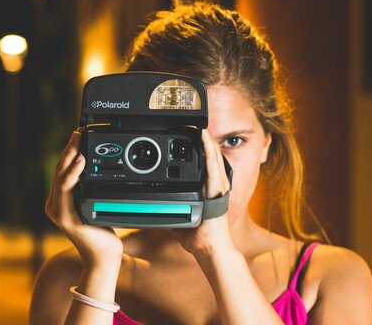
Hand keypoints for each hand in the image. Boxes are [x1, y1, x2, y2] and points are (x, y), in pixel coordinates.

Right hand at [45, 128, 122, 266]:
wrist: (103, 256)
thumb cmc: (101, 231)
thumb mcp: (95, 203)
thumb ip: (90, 187)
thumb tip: (94, 164)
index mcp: (58, 200)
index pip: (62, 170)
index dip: (69, 151)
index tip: (79, 134)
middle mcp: (54, 204)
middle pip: (59, 170)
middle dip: (69, 148)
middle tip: (78, 132)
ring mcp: (57, 211)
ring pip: (61, 176)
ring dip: (70, 156)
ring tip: (78, 141)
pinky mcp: (64, 218)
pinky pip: (67, 190)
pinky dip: (73, 174)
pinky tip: (80, 161)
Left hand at [172, 130, 234, 256]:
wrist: (210, 249)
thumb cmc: (198, 236)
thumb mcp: (179, 215)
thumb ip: (168, 206)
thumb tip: (152, 205)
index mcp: (208, 188)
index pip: (204, 162)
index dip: (198, 146)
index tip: (187, 133)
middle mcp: (216, 185)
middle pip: (210, 155)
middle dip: (201, 138)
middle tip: (190, 123)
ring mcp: (218, 187)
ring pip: (212, 157)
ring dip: (204, 140)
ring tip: (196, 125)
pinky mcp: (217, 191)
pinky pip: (212, 167)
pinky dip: (208, 151)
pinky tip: (203, 138)